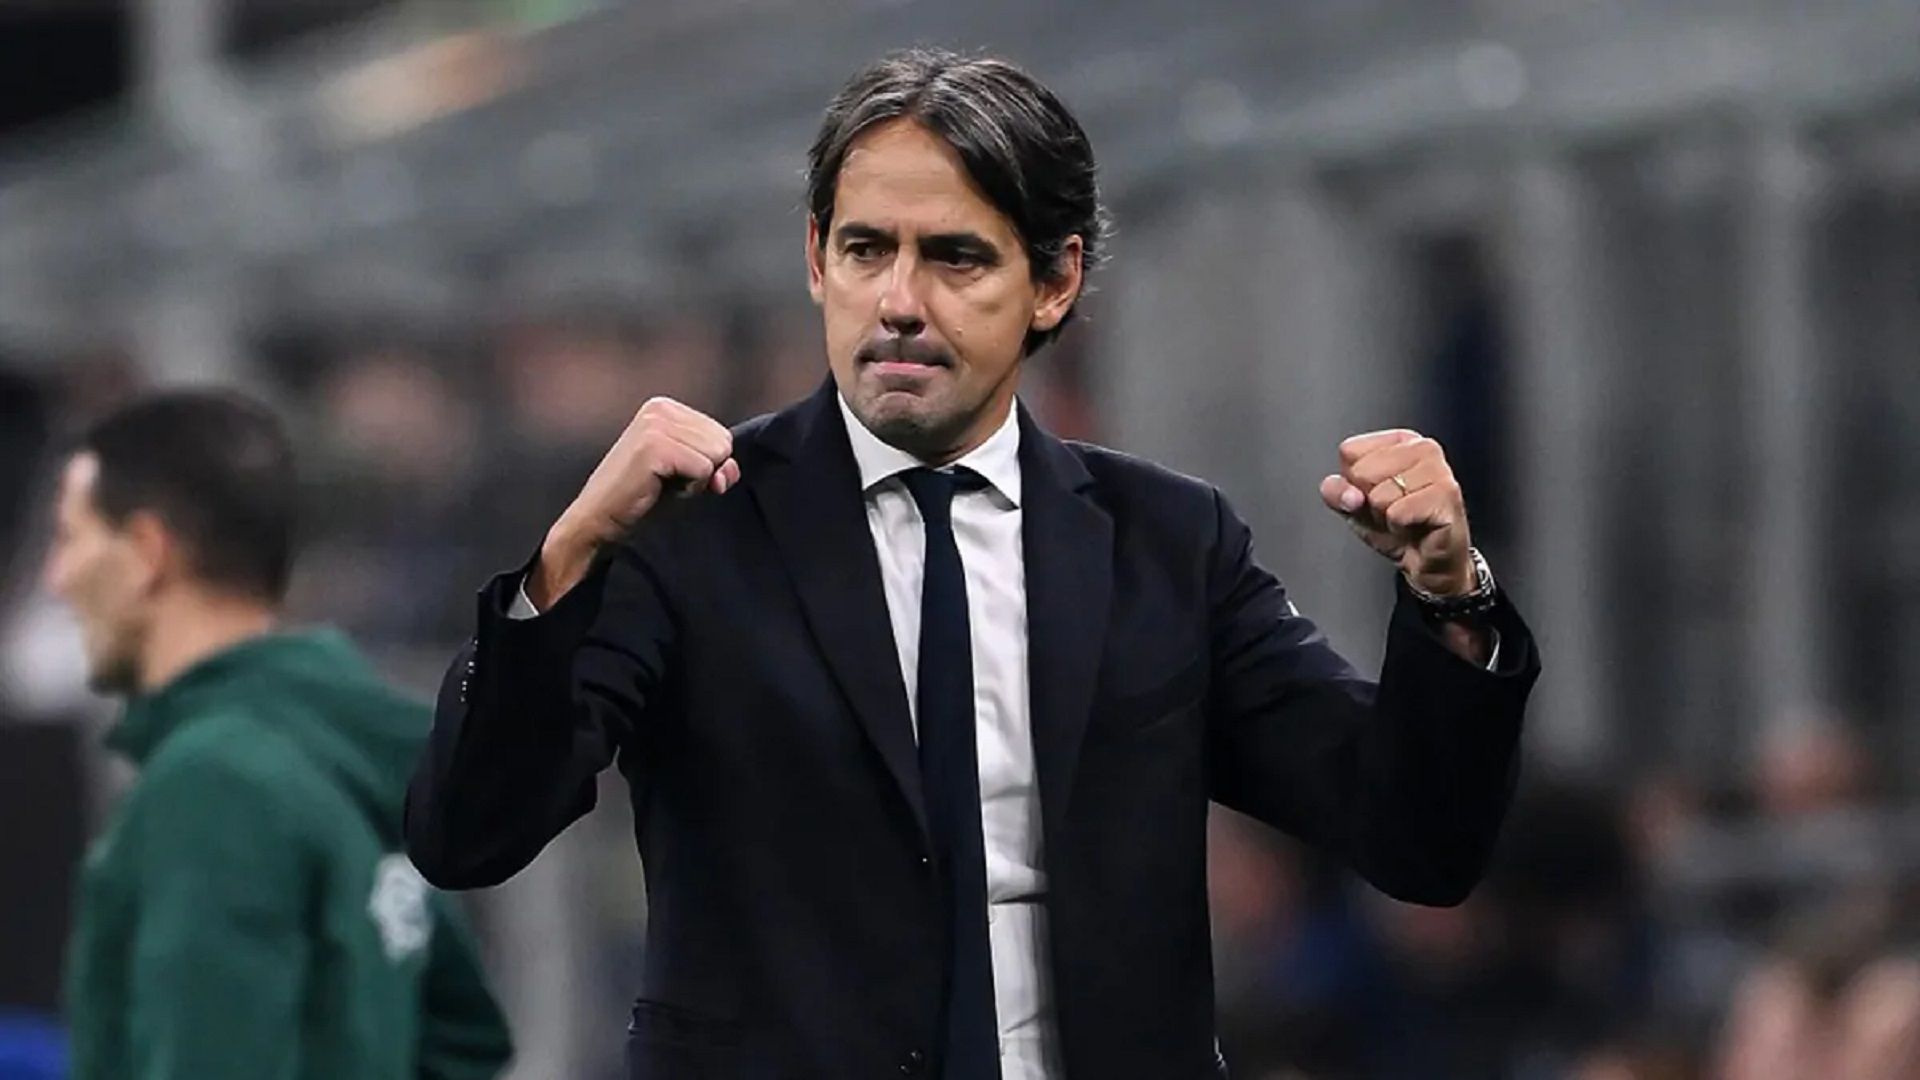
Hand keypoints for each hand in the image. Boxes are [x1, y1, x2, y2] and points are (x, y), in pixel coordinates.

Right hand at [532, 397, 738, 606]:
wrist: (599, 520)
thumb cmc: (643, 498)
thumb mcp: (689, 477)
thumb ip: (717, 465)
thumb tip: (730, 468)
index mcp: (666, 407)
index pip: (721, 434)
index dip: (707, 464)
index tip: (673, 474)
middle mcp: (660, 408)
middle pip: (723, 442)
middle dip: (704, 471)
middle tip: (666, 482)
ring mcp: (655, 425)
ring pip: (717, 455)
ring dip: (696, 480)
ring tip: (661, 484)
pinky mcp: (654, 446)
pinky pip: (704, 469)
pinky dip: (689, 488)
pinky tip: (658, 489)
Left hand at [1319, 429, 1474, 596]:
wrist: (1427, 560)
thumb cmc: (1397, 526)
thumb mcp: (1354, 506)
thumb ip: (1336, 492)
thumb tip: (1349, 494)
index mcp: (1399, 442)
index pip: (1350, 452)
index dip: (1354, 483)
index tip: (1376, 494)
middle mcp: (1423, 447)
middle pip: (1363, 472)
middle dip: (1371, 502)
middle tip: (1393, 510)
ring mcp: (1438, 469)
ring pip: (1380, 494)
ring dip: (1386, 517)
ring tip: (1405, 518)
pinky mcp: (1447, 495)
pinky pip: (1398, 513)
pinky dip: (1399, 527)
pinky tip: (1415, 526)